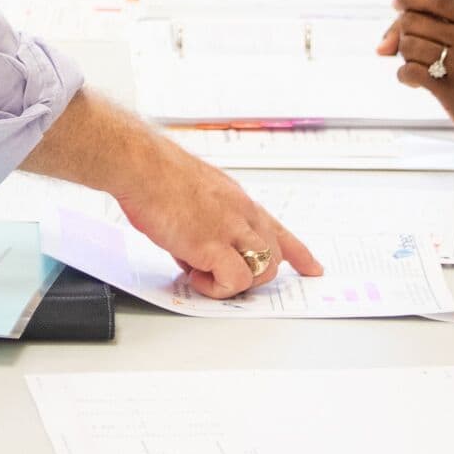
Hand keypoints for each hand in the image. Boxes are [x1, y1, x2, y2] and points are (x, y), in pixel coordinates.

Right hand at [114, 149, 324, 298]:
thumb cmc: (157, 175)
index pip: (279, 230)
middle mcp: (242, 214)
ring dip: (234, 282)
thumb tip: (197, 250)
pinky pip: (235, 281)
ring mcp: (231, 229)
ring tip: (200, 271)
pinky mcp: (213, 246)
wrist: (141, 165)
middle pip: (274, 258)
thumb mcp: (196, 196)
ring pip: (263, 272)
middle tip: (215, 273)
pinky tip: (194, 274)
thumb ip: (206, 222)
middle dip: (251, 275)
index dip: (299, 253)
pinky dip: (215, 288)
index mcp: (238, 201)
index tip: (312, 268)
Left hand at [380, 0, 453, 158]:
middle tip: (412, 49)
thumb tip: (406, 14)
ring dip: (406, 57)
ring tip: (418, 67)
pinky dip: (405, 76)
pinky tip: (416, 82)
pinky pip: (409, 71)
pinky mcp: (451, 89)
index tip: (399, 3)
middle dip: (404, 34)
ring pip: (408, 45)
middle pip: (414, 20)